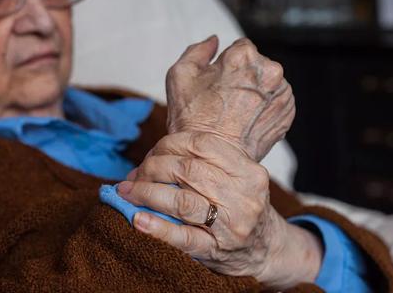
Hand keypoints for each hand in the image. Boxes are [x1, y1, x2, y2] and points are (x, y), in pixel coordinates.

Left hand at [118, 132, 322, 288]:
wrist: (265, 248)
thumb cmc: (240, 206)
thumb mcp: (236, 178)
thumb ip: (203, 163)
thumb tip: (148, 160)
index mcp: (248, 171)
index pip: (201, 144)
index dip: (168, 145)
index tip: (152, 153)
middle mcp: (243, 195)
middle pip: (186, 170)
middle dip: (152, 168)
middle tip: (134, 176)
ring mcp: (231, 225)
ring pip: (180, 201)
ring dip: (146, 193)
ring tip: (127, 192)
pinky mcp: (216, 249)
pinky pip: (182, 237)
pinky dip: (157, 227)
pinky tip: (138, 219)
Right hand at [166, 36, 294, 161]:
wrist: (211, 158)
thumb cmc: (193, 118)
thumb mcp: (180, 76)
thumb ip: (198, 50)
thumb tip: (214, 40)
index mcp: (244, 56)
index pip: (239, 48)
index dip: (226, 66)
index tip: (218, 85)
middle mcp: (269, 71)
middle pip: (256, 65)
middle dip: (243, 78)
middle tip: (225, 101)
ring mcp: (282, 93)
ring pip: (268, 83)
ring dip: (255, 93)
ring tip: (236, 113)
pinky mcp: (288, 113)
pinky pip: (276, 101)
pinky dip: (264, 108)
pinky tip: (247, 120)